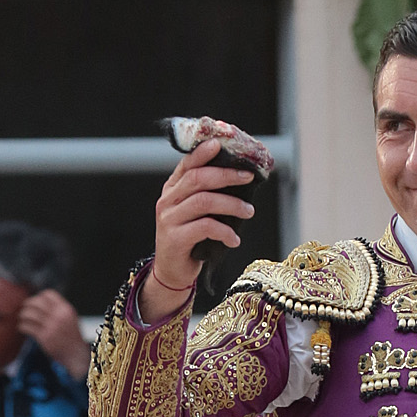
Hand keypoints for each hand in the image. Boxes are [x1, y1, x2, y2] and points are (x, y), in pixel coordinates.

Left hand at [17, 289, 90, 379]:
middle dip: (28, 303)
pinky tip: (22, 328)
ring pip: (29, 313)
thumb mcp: (69, 318)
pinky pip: (27, 327)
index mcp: (66, 310)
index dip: (39, 296)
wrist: (76, 355)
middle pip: (36, 302)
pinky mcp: (44, 338)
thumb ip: (57, 309)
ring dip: (23, 315)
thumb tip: (38, 300)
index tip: (36, 302)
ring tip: (22, 318)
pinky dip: (22, 326)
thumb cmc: (71, 336)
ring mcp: (51, 327)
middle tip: (24, 307)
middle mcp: (59, 317)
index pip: (48, 294)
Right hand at [138, 136, 255, 322]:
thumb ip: (208, 196)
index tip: (221, 144)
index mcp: (172, 190)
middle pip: (198, 179)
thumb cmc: (190, 241)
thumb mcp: (196, 214)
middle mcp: (167, 201)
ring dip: (231, 204)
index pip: (187, 164)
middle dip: (226, 175)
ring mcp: (169, 219)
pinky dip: (224, 231)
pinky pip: (204, 227)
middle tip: (248, 177)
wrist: (172, 272)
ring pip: (203, 201)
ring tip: (249, 211)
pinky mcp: (175, 239)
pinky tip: (234, 239)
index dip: (203, 153)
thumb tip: (239, 181)